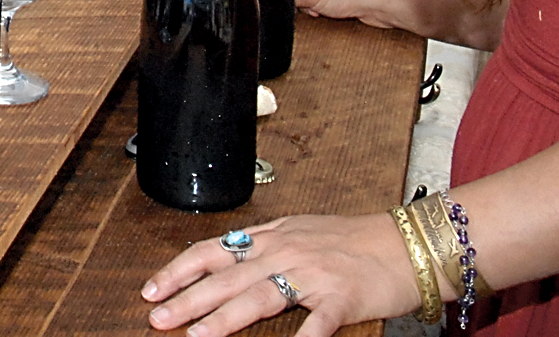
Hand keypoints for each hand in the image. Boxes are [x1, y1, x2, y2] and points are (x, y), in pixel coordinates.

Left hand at [140, 213, 418, 336]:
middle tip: (158, 317)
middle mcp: (286, 252)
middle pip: (226, 276)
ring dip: (224, 318)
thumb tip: (225, 256)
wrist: (406, 243)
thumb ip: (263, 245)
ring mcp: (313, 274)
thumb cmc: (354, 240)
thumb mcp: (300, 232)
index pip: (212, 250)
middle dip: (187, 298)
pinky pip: (317, 322)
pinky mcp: (342, 297)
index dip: (178, 270)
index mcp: (272, 237)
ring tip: (197, 336)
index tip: (152, 289)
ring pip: (258, 296)